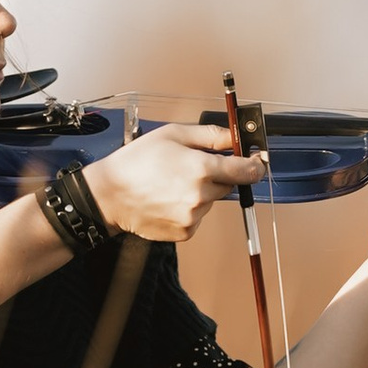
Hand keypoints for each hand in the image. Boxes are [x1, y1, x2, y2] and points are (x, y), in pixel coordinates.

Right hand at [81, 118, 261, 244]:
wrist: (109, 195)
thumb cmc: (137, 162)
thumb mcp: (172, 135)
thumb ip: (210, 135)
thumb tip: (235, 136)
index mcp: (201, 168)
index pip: (245, 170)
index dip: (256, 164)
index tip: (258, 161)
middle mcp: (201, 196)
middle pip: (227, 185)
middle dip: (216, 175)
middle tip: (190, 168)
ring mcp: (193, 217)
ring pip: (210, 201)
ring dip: (199, 192)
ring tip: (170, 184)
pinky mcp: (185, 232)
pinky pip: (197, 217)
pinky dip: (188, 209)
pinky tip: (167, 199)